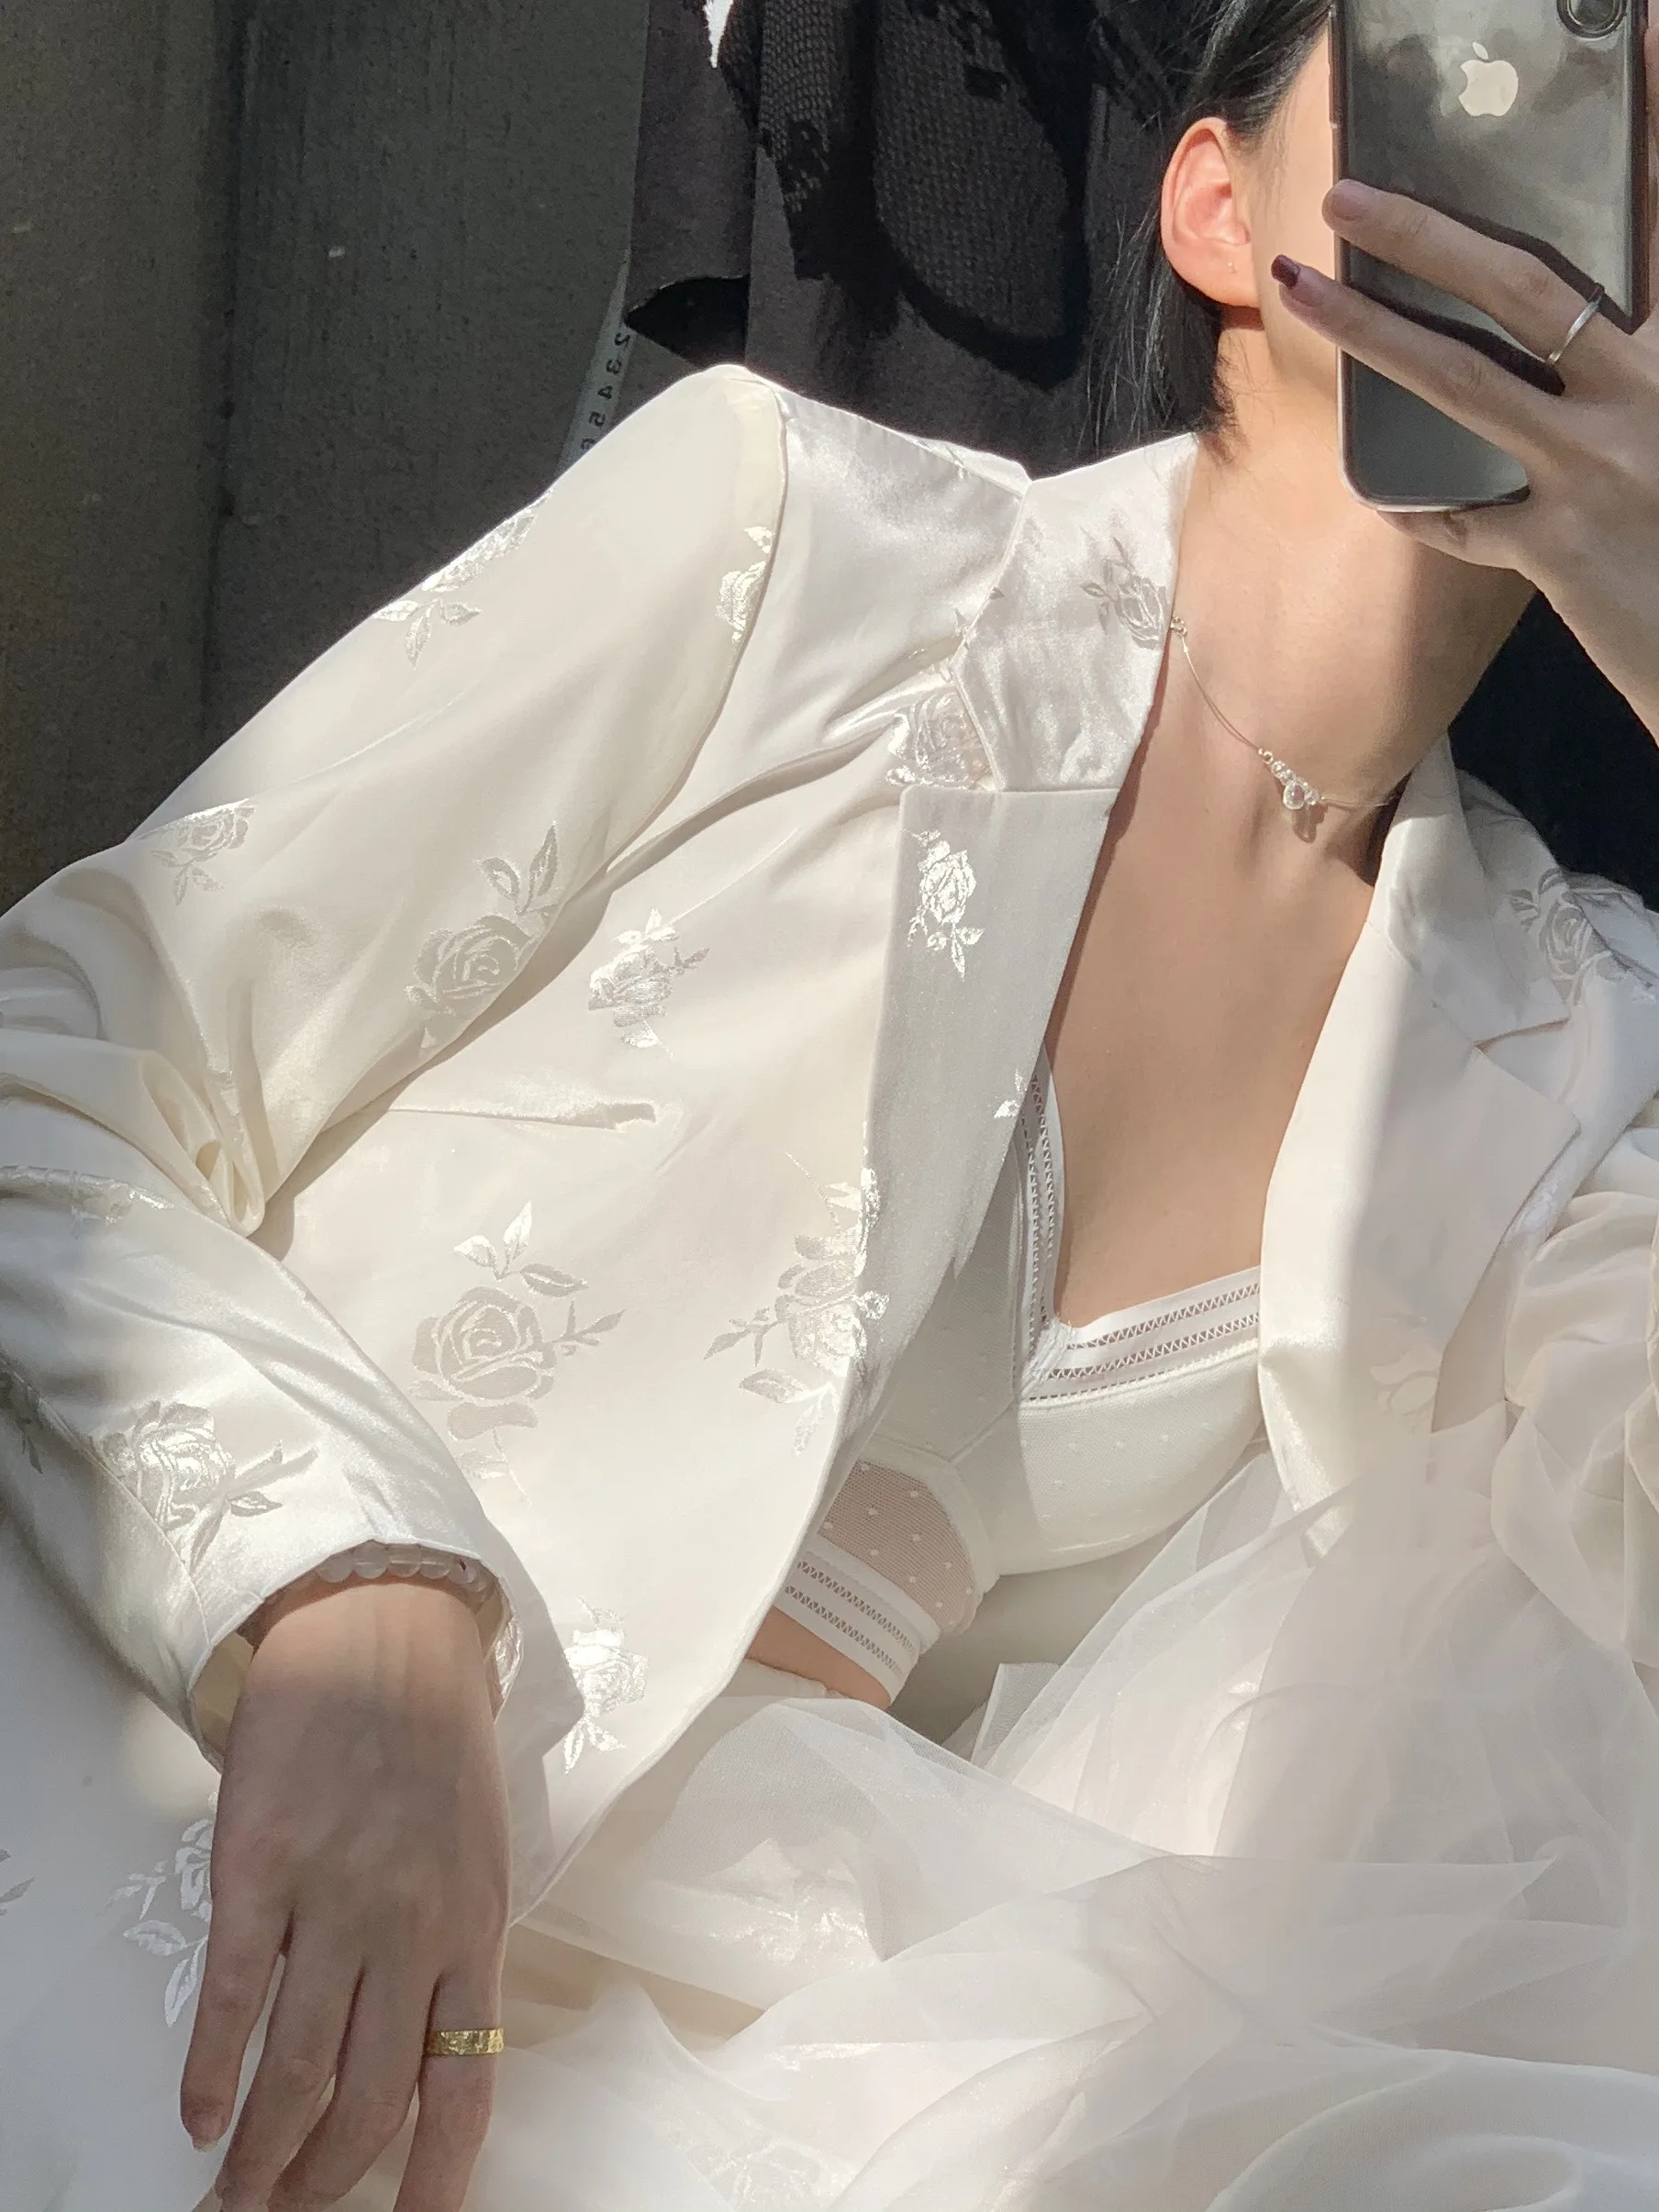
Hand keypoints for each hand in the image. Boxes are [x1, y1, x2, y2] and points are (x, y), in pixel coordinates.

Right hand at [181, 1577, 508, 2211]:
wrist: (381, 1628)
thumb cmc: (433, 1732)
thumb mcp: (477, 1843)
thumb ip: (455, 1940)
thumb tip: (423, 2041)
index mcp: (477, 1922)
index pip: (467, 2085)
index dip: (438, 2179)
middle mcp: (413, 1923)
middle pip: (373, 2098)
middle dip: (325, 2181)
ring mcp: (336, 1897)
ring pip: (299, 2068)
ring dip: (263, 2153)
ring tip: (235, 2200)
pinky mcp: (262, 1867)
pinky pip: (233, 1995)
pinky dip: (211, 2070)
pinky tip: (200, 2116)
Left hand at [1273, 23, 1658, 732]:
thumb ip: (1638, 362)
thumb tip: (1589, 323)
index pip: (1653, 215)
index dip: (1637, 122)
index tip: (1625, 32)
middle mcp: (1651, 391)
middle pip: (1525, 286)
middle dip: (1427, 234)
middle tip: (1349, 197)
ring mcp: (1602, 471)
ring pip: (1465, 385)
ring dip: (1373, 331)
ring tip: (1301, 288)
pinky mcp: (1563, 552)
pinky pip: (1463, 518)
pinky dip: (1421, 504)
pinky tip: (1382, 490)